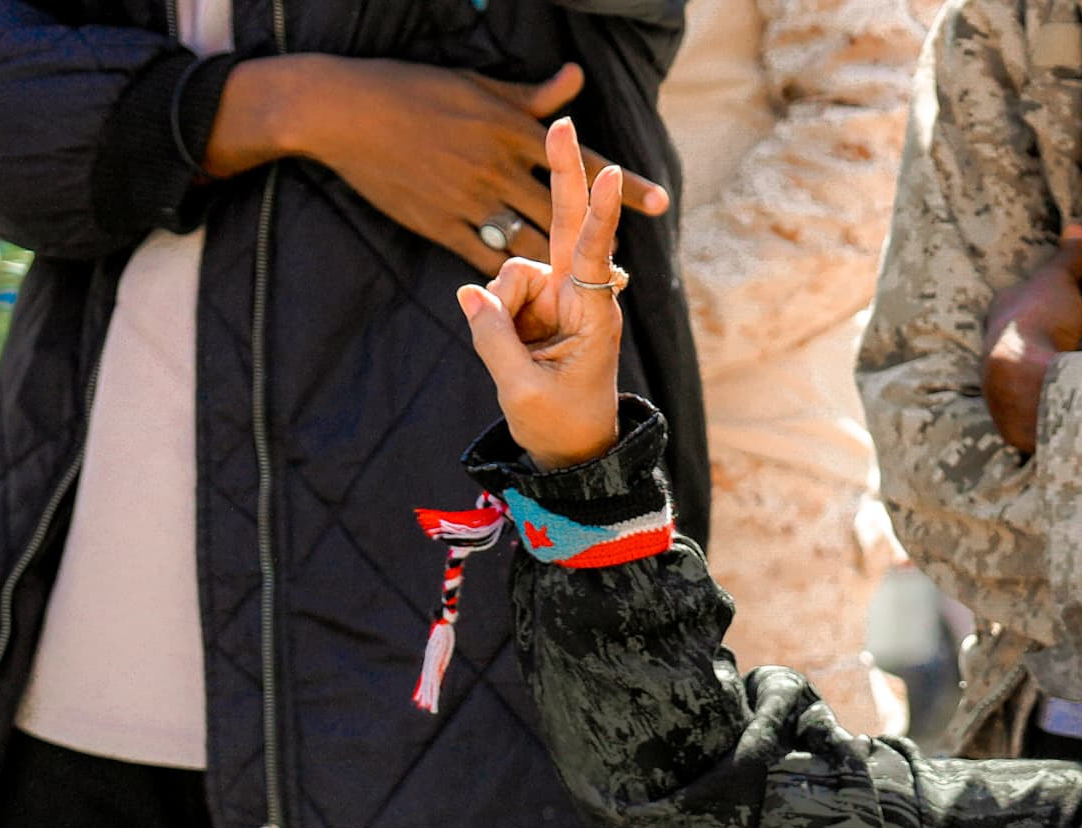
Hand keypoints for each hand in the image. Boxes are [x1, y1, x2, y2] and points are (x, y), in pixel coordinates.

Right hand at [208, 56, 668, 273]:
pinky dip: (508, 277)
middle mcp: (496, 165)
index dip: (622, 183)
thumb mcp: (476, 85)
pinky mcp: (440, 222)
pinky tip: (530, 295)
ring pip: (526, 243)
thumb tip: (576, 78)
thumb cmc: (411, 89)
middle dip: (601, 245)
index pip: (582, 160)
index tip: (659, 202)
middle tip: (633, 276)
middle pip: (564, 212)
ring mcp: (468, 197)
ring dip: (558, 273)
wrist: (343, 112)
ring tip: (588, 297)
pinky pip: (482, 257)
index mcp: (510, 128)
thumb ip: (529, 95)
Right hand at [459, 119, 625, 469]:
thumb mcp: (522, 388)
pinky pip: (499, 294)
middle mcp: (579, 297)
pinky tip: (511, 347)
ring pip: (511, 273)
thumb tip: (470, 291)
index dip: (599, 214)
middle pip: (567, 224)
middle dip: (565, 175)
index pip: (594, 255)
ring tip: (516, 357)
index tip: (611, 175)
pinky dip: (494, 317)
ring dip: (501, 309)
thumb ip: (494, 337)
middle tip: (560, 123)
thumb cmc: (560, 424)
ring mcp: (556, 298)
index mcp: (593, 316)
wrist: (570, 451)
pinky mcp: (536, 306)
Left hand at [980, 222, 1081, 453]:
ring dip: (1029, 373)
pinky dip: (1039, 399)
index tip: (1034, 301)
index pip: (1007, 302)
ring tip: (1052, 373)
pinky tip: (1053, 402)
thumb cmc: (1037, 322)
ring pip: (1012, 372)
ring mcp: (998, 379)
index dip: (1022, 300)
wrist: (1025, 379)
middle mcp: (991, 344)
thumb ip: (1067, 258)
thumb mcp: (1057, 282)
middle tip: (1044, 339)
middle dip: (1022, 339)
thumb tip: (1076, 225)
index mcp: (1000, 311)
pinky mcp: (1012, 411)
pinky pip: (1027, 400)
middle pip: (1007, 338)